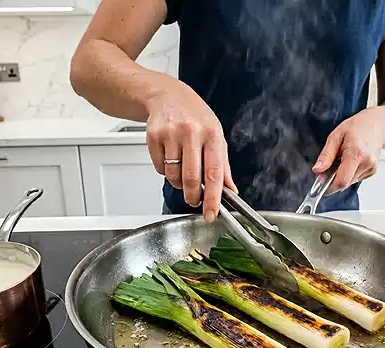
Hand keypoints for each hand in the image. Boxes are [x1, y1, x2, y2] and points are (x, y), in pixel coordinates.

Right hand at [145, 81, 236, 220]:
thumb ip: (223, 165)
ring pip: (173, 176)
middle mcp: (191, 133)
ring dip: (178, 182)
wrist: (167, 95)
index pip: (214, 173)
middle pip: (191, 178)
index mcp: (212, 134)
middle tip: (194, 200)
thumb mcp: (215, 135)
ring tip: (182, 169)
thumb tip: (230, 190)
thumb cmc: (195, 116)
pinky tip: (170, 157)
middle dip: (192, 196)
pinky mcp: (153, 136)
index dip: (213, 198)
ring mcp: (171, 134)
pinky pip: (159, 168)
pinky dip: (165, 170)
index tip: (211, 214)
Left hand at [312, 109, 384, 192]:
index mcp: (356, 153)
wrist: (378, 125)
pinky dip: (349, 173)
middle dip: (333, 178)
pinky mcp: (372, 172)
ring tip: (343, 159)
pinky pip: (355, 179)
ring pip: (349, 182)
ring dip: (341, 175)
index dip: (329, 186)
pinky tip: (351, 161)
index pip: (342, 180)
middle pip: (344, 183)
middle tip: (331, 163)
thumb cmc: (358, 127)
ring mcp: (371, 169)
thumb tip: (317, 170)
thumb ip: (326, 155)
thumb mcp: (336, 136)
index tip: (321, 181)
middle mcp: (366, 163)